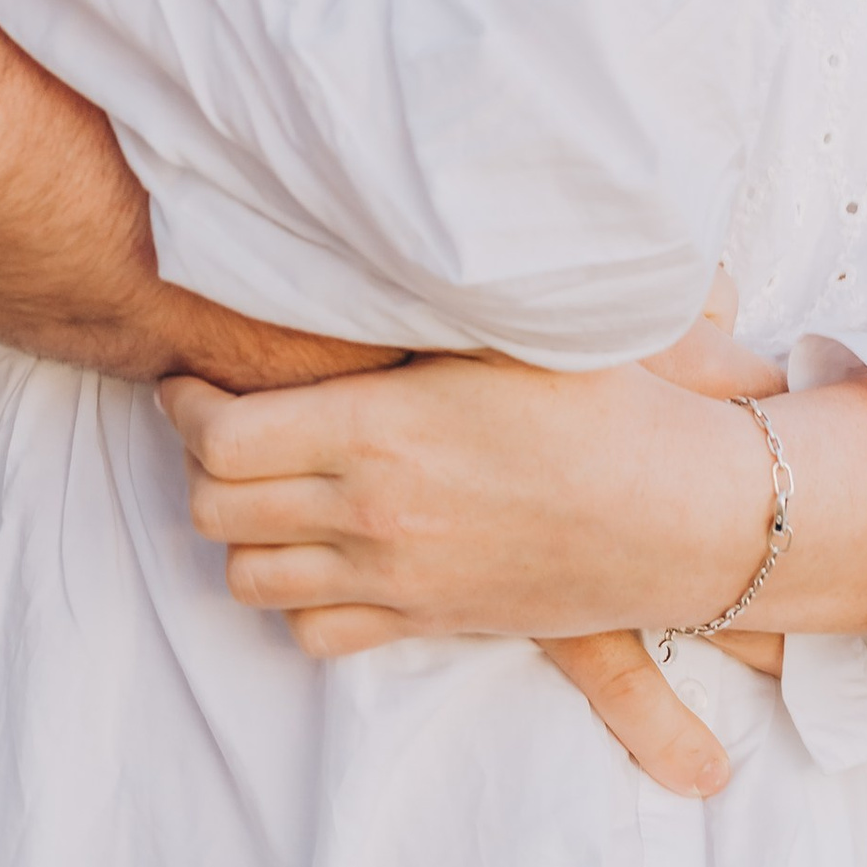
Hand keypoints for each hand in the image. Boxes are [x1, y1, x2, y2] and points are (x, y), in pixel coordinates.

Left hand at [163, 287, 788, 804]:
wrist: (680, 511)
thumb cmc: (604, 399)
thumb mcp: (504, 327)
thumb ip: (415, 298)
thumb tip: (346, 234)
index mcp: (378, 429)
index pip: (221, 438)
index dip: (186, 406)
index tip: (191, 376)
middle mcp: (371, 513)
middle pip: (215, 510)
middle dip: (198, 463)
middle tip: (219, 421)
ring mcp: (395, 577)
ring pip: (250, 578)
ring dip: (241, 530)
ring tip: (264, 484)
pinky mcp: (426, 620)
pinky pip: (314, 633)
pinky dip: (298, 596)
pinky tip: (321, 549)